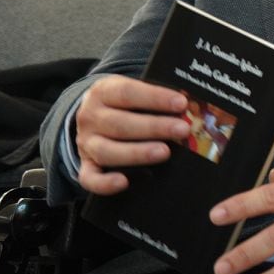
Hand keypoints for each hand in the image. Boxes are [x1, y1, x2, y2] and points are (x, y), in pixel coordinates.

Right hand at [74, 75, 188, 194]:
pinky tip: (124, 182)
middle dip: (154, 127)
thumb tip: (187, 105)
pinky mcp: (85, 164)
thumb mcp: (134, 89)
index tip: (181, 103)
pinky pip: (89, 178)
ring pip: (107, 151)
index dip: (155, 98)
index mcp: (103, 92)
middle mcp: (90, 117)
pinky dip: (104, 183)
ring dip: (137, 153)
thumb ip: (154, 96)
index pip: (127, 93)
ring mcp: (85, 143)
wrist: (94, 111)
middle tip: (182, 130)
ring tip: (164, 152)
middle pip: (120, 124)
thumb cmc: (124, 102)